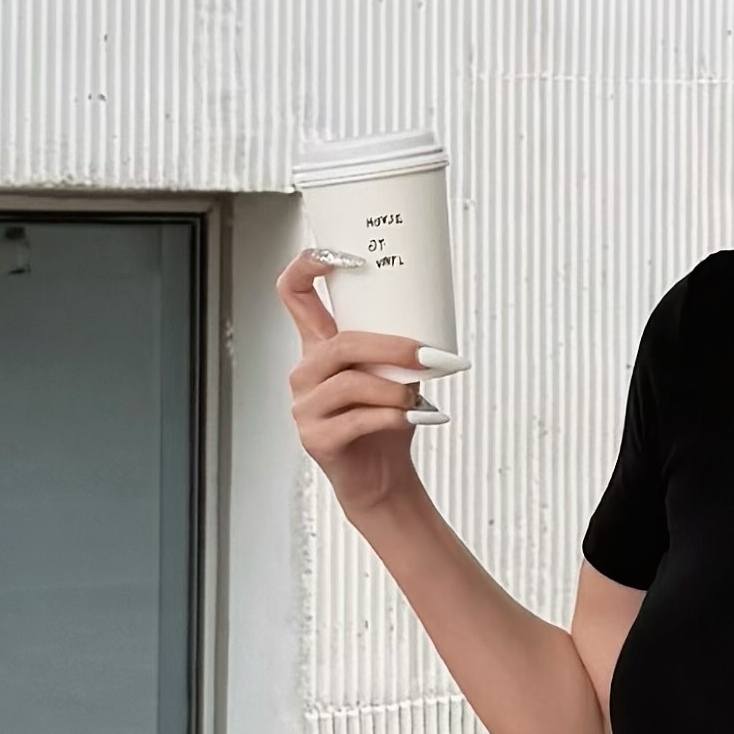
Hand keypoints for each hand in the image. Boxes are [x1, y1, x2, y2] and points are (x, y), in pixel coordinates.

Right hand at [278, 245, 429, 528]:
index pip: (294, 292)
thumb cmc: (389, 418)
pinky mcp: (316, 439)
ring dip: (395, 388)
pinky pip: (355, 420)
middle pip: (340, 343)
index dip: (310, 265)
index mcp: (318, 346)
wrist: (382, 480)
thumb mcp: (392, 371)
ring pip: (349, 383)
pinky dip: (391, 417)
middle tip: (431, 357)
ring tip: (421, 397)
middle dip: (391, 347)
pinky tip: (413, 418)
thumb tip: (439, 307)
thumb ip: (399, 342)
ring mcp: (305, 407)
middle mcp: (305, 372)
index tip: (348, 254)